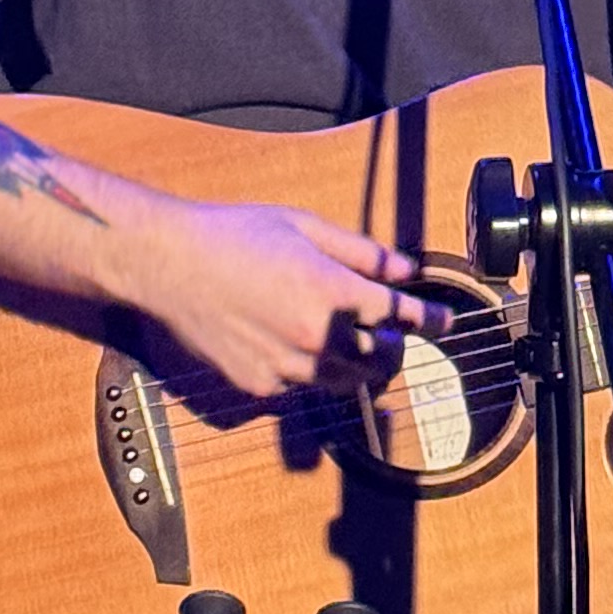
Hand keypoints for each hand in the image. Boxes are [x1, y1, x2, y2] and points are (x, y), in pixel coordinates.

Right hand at [136, 199, 436, 400]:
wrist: (167, 264)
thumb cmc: (233, 235)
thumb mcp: (304, 226)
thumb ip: (362, 252)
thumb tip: (406, 270)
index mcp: (332, 290)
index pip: (401, 316)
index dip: (430, 320)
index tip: (444, 322)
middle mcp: (316, 335)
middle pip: (381, 360)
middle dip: (396, 349)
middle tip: (394, 336)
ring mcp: (287, 366)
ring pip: (346, 382)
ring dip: (359, 366)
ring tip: (353, 345)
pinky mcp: (260, 386)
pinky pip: (301, 387)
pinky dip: (310, 371)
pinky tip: (297, 346)